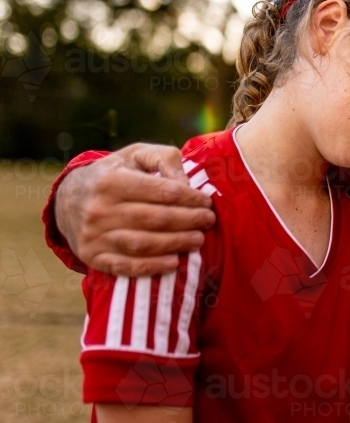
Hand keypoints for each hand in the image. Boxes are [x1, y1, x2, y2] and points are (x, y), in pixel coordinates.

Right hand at [55, 143, 215, 275]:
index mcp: (112, 181)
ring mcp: (94, 236)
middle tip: (208, 221)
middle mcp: (99, 209)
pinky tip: (174, 263)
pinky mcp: (92, 257)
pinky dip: (151, 267)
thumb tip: (185, 184)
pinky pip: (125, 266)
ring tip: (198, 240)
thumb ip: (164, 159)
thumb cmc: (113, 174)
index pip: (162, 191)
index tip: (206, 201)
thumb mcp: (135, 154)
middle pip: (155, 219)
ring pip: (142, 244)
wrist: (68, 199)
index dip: (190, 198)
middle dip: (189, 221)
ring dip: (176, 244)